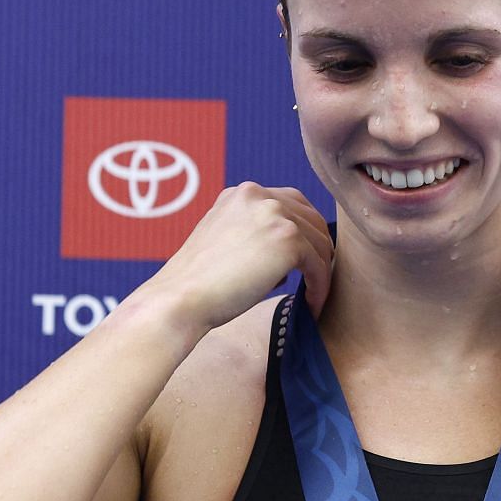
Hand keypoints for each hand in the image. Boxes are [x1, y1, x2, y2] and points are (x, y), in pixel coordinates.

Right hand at [142, 183, 333, 333]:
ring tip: (314, 297)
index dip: (303, 233)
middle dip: (318, 250)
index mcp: (240, 194)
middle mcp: (258, 195)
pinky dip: (320, 288)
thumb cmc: (198, 285)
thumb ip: (255, 236)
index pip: (289, 204)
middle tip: (318, 278)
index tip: (306, 259)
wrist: (180, 300)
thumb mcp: (225, 243)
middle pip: (310, 219)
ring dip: (321, 271)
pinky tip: (313, 306)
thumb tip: (295, 254)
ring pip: (319, 242)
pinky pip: (320, 265)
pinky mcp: (288, 239)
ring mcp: (274, 214)